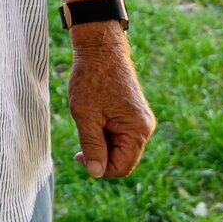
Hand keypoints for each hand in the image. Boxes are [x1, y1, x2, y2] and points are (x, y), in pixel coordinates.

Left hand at [66, 32, 155, 178]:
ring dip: (101, 142)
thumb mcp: (86, 116)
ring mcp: (140, 120)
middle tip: (79, 137)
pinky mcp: (133, 114)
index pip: (122, 167)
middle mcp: (145, 127)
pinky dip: (104, 132)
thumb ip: (92, 146)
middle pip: (122, 158)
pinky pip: (120, 134)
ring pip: (119, 146)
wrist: (100, 48)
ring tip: (87, 120)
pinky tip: (93, 116)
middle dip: (99, 154)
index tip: (78, 156)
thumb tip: (96, 173)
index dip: (99, 169)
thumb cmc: (92, 79)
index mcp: (138, 130)